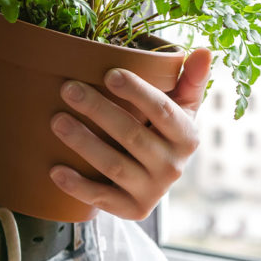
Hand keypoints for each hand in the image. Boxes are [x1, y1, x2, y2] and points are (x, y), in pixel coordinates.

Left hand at [48, 48, 211, 219]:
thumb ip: (190, 79)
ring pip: (114, 165)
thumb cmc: (162, 129)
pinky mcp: (132, 209)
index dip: (138, 92)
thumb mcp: (181, 106)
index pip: (163, 111)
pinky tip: (55, 170)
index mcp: (187, 136)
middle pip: (132, 135)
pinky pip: (103, 198)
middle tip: (68, 89)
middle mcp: (173, 166)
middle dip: (98, 110)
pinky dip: (78, 187)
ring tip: (57, 120)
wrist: (154, 176)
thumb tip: (205, 51)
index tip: (110, 73)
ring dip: (84, 143)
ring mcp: (153, 191)